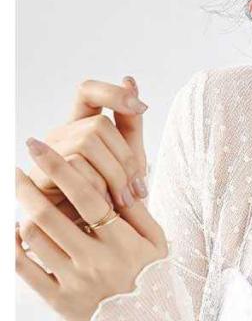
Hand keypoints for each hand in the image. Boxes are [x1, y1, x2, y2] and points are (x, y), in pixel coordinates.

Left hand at [16, 138, 166, 320]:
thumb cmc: (153, 284)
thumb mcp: (158, 247)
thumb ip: (138, 212)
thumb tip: (114, 177)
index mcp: (124, 245)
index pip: (87, 196)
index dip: (58, 167)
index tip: (36, 145)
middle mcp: (98, 263)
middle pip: (48, 214)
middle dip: (24, 186)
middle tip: (14, 170)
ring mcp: (77, 284)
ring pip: (33, 238)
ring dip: (21, 214)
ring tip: (21, 204)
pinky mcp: (60, 303)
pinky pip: (24, 268)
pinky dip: (11, 246)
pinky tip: (13, 232)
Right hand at [29, 76, 148, 212]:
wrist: (92, 241)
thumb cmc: (111, 201)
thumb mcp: (128, 163)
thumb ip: (130, 126)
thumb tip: (130, 78)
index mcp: (80, 127)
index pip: (88, 91)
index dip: (112, 93)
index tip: (140, 106)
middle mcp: (61, 135)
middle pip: (98, 124)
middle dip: (125, 158)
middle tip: (139, 191)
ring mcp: (48, 153)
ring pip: (88, 143)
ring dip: (115, 175)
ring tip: (125, 202)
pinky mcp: (42, 176)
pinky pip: (76, 167)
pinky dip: (99, 188)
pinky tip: (107, 207)